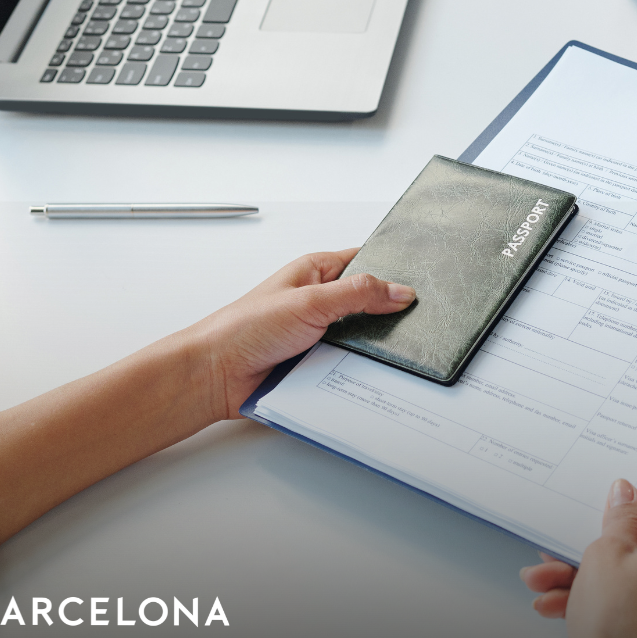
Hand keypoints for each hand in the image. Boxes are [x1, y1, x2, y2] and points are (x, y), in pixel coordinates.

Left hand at [181, 249, 413, 417]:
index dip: (391, 269)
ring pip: (361, 339)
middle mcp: (318, 301)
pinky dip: (356, 371)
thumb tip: (400, 291)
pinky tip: (366, 374)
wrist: (216, 375)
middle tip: (411, 321)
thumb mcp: (310, 300)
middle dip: (385, 314)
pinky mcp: (315, 364)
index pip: (365, 262)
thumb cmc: (244, 328)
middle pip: (368, 304)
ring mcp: (318, 334)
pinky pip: (348, 366)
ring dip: (369, 347)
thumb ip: (358, 294)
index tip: (420, 279)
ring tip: (387, 351)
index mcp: (315, 272)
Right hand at [519, 481, 636, 637]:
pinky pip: (627, 600)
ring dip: (587, 572)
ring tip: (551, 577)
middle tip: (584, 536)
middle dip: (609, 539)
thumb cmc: (620, 625)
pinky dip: (592, 598)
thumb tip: (628, 498)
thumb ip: (620, 520)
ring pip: (634, 573)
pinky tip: (557, 602)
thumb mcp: (606, 553)